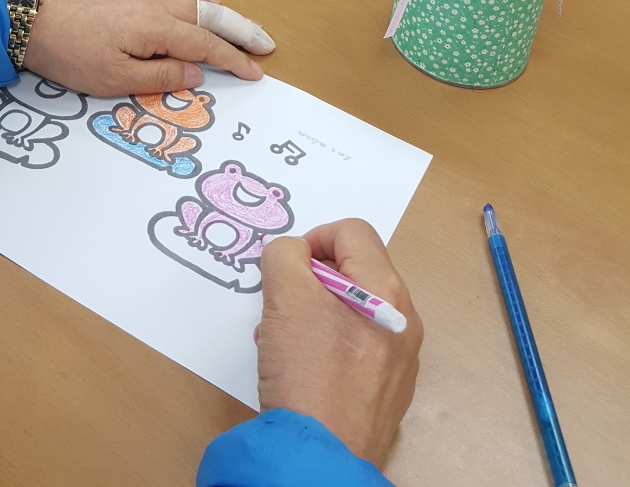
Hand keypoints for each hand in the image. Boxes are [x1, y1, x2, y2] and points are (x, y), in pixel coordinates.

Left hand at [24, 0, 264, 94]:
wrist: (35, 24)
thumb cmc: (72, 55)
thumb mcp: (116, 78)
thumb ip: (161, 76)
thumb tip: (197, 73)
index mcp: (157, 27)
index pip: (206, 46)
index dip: (234, 60)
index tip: (256, 73)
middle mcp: (156, 7)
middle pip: (210, 17)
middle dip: (241, 29)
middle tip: (267, 42)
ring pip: (196, 3)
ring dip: (224, 15)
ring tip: (244, 25)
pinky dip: (201, 4)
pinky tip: (201, 7)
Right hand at [257, 220, 421, 466]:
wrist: (318, 456)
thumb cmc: (306, 370)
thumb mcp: (284, 295)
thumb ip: (285, 255)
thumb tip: (294, 254)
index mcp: (387, 289)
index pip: (352, 231)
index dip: (314, 238)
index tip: (287, 269)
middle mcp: (404, 320)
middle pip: (354, 271)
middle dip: (311, 281)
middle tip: (282, 305)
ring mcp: (400, 360)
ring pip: (353, 311)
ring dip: (314, 313)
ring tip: (284, 341)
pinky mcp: (388, 392)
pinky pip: (358, 349)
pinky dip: (329, 346)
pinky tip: (302, 371)